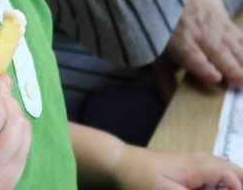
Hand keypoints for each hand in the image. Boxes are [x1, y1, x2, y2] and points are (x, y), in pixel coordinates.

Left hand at [110, 144, 242, 188]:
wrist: (116, 162)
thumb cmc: (139, 178)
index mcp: (194, 167)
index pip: (227, 173)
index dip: (237, 186)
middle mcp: (192, 161)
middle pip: (224, 165)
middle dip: (238, 178)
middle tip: (241, 188)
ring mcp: (184, 161)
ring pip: (215, 165)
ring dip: (228, 176)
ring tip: (234, 187)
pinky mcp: (176, 165)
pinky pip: (203, 167)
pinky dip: (215, 175)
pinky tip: (213, 185)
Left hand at [164, 0, 242, 85]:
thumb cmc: (170, 34)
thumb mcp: (159, 55)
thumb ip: (165, 80)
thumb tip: (169, 106)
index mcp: (179, 42)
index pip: (191, 55)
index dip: (202, 66)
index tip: (214, 76)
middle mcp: (199, 33)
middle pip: (217, 51)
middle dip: (231, 66)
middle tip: (242, 82)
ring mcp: (217, 27)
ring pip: (234, 45)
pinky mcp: (231, 26)